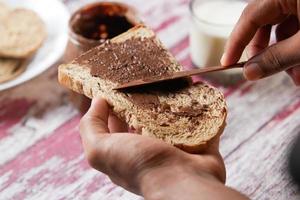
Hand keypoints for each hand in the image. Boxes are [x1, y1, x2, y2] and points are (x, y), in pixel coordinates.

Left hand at [79, 98, 248, 199]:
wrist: (182, 182)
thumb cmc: (140, 166)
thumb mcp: (101, 149)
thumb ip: (91, 126)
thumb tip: (98, 101)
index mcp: (126, 151)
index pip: (116, 124)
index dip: (114, 105)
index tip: (120, 85)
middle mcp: (150, 150)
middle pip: (145, 119)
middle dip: (145, 100)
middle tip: (147, 79)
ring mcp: (176, 148)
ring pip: (173, 120)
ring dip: (174, 103)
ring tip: (173, 81)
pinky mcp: (200, 145)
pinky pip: (202, 123)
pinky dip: (202, 110)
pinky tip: (199, 93)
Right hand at [221, 0, 299, 84]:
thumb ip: (277, 57)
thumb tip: (248, 73)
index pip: (249, 17)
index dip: (236, 42)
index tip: (226, 63)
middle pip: (263, 23)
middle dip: (263, 52)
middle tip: (259, 71)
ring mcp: (299, 2)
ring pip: (281, 28)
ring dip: (282, 54)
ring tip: (295, 75)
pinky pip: (296, 28)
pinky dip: (294, 48)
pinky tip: (299, 66)